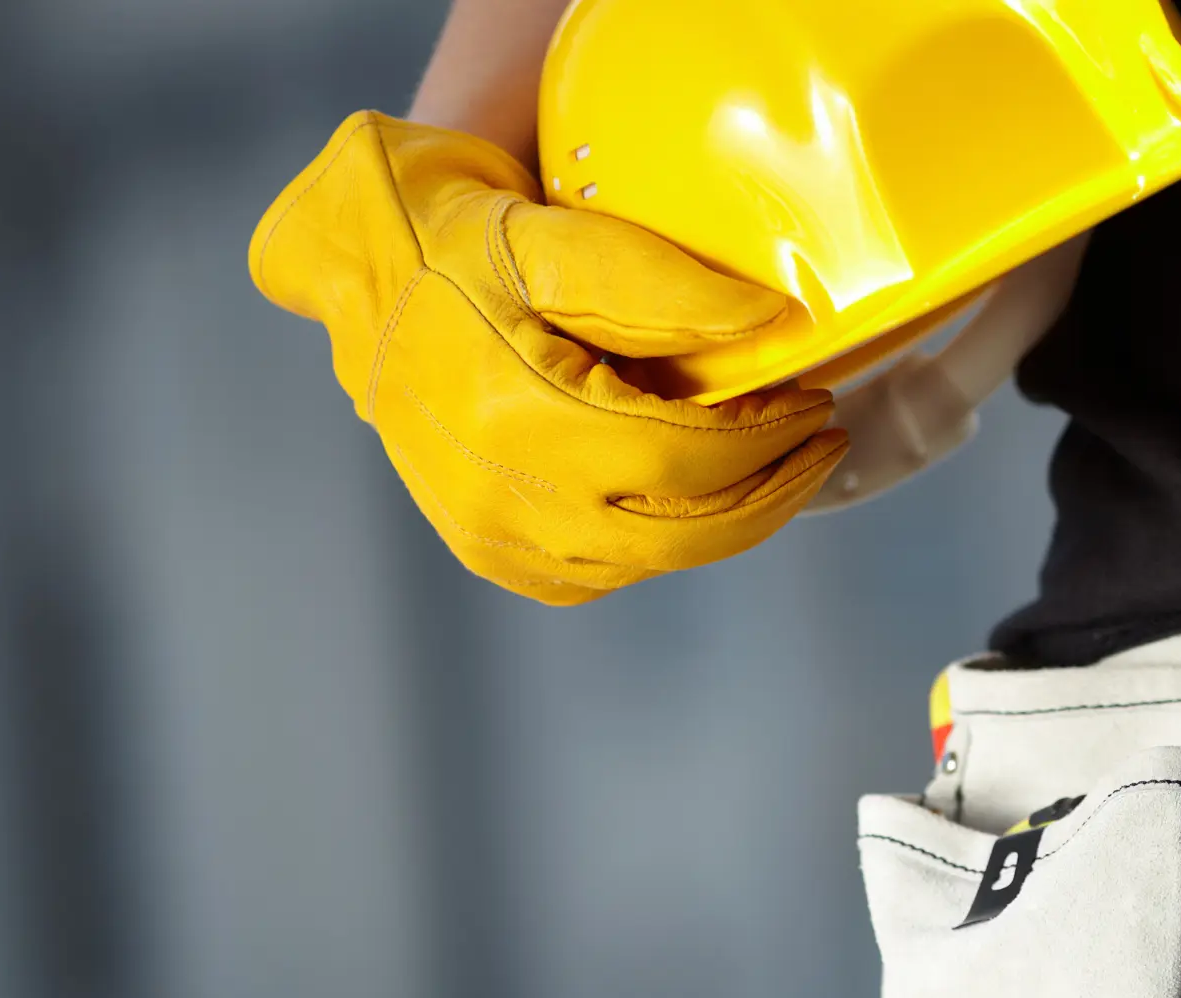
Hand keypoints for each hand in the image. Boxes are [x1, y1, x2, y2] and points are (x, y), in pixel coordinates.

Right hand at [250, 112, 847, 604]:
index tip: (817, 400)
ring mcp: (484, 533)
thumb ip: (668, 287)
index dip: (767, 440)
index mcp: (516, 416)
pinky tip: (683, 498)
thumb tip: (778, 325)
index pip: (681, 460)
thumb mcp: (559, 238)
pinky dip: (653, 547)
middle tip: (821, 443)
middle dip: (768, 492)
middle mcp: (497, 495)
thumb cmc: (457, 238)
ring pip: (643, 564)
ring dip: (720, 521)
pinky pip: (593, 576)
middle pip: (677, 532)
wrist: (359, 268)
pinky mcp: (480, 548)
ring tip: (767, 464)